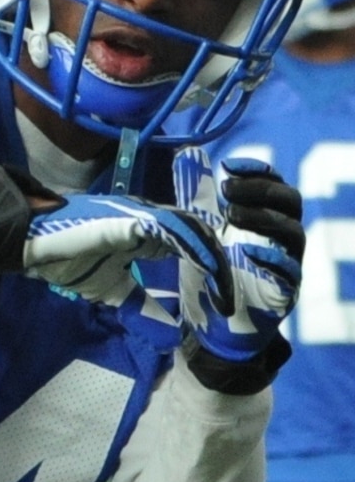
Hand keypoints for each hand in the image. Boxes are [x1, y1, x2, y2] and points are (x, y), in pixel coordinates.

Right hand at [0, 163, 232, 309]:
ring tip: (229, 291)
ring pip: (197, 231)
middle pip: (203, 236)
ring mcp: (145, 216)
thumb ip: (139, 305)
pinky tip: (212, 273)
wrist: (30, 242)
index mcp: (146, 234)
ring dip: (217, 261)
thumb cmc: (63, 259)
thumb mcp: (110, 290)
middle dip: (224, 266)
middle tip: (237, 297)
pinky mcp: (137, 218)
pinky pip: (179, 231)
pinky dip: (198, 251)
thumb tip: (167, 334)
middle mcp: (151, 220)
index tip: (223, 300)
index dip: (211, 270)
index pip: (192, 246)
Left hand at [172, 148, 302, 389]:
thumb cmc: (213, 274)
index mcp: (264, 220)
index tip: (230, 165)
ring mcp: (286, 266)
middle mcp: (280, 239)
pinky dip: (272, 260)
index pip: (274, 187)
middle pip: (291, 204)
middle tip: (227, 191)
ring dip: (264, 219)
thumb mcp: (200, 232)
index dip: (258, 172)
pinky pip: (290, 274)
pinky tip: (248, 250)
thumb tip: (188, 155)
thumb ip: (197, 196)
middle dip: (262, 191)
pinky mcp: (283, 294)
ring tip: (232, 215)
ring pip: (293, 234)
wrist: (214, 326)